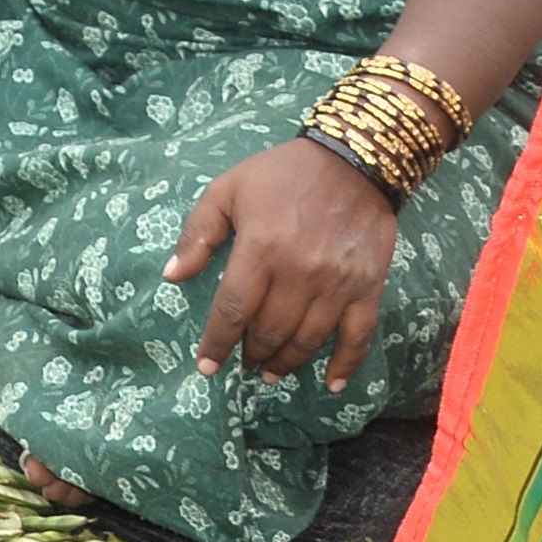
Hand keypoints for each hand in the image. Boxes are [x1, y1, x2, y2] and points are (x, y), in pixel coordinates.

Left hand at [166, 140, 401, 390]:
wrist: (355, 158)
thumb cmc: (282, 173)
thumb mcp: (227, 190)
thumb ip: (197, 233)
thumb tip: (173, 276)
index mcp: (261, 249)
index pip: (233, 311)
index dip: (217, 343)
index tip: (207, 366)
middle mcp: (300, 272)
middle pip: (269, 331)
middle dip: (251, 354)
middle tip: (243, 363)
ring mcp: (338, 282)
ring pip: (308, 339)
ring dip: (286, 362)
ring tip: (271, 372)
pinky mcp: (369, 285)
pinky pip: (358, 335)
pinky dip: (345, 364)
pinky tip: (332, 384)